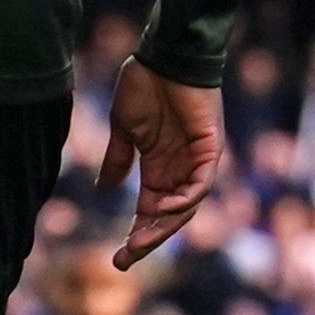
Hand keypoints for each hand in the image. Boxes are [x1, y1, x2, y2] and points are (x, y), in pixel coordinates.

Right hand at [99, 57, 223, 268]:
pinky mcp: (210, 148)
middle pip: (168, 217)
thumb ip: (118, 161)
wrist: (163, 55)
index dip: (136, 235)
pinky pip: (201, 183)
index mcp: (158, 168)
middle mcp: (180, 169)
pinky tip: (163, 209)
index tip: (117, 259)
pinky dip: (185, 199)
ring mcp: (197, 160)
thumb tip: (103, 191)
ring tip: (140, 241)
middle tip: (126, 258)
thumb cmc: (144, 86)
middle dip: (148, 239)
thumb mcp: (124, 130)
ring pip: (186, 206)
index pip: (149, 211)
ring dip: (165, 226)